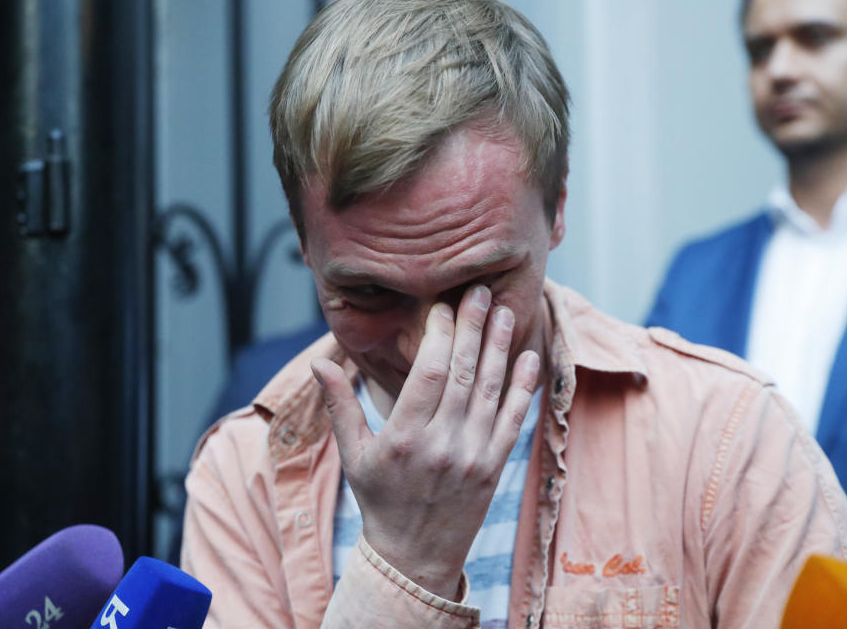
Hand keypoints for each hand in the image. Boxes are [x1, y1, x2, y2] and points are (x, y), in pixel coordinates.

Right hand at [310, 285, 539, 599]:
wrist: (414, 557)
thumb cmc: (379, 501)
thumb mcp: (353, 455)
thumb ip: (339, 405)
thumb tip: (318, 362)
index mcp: (404, 437)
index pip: (430, 373)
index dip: (441, 335)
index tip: (443, 306)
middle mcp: (442, 444)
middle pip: (463, 373)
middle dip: (474, 327)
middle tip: (481, 290)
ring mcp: (472, 456)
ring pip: (491, 390)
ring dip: (500, 347)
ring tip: (505, 310)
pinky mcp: (494, 466)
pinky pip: (513, 419)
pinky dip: (523, 386)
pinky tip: (528, 355)